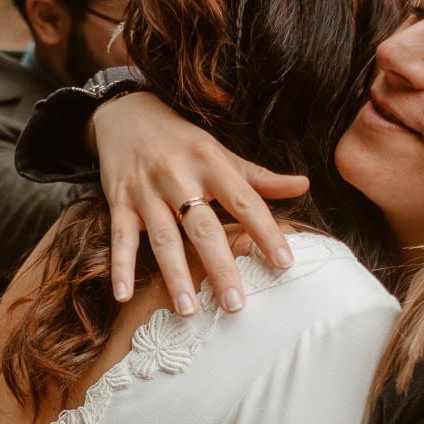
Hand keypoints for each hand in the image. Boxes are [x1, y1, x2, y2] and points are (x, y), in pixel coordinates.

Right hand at [92, 92, 308, 315]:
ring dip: (175, 275)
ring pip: (163, 239)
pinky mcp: (119, 202)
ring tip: (188, 310)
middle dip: (220, 267)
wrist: (126, 113)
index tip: (283, 263)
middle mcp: (178, 176)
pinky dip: (119, 267)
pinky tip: (123, 297)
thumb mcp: (219, 152)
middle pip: (203, 228)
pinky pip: (120, 239)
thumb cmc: (180, 140)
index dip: (266, 231)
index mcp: (210, 162)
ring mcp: (146, 191)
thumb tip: (304, 185)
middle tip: (236, 305)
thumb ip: (259, 176)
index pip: (245, 201)